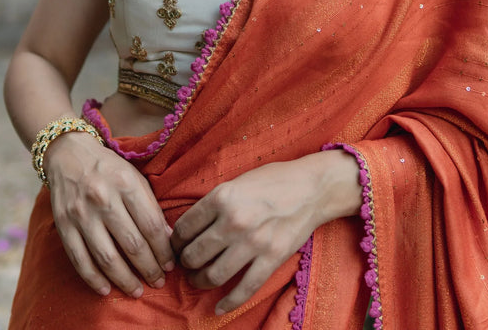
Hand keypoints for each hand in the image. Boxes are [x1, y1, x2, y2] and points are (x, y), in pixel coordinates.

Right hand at [45, 131, 174, 297]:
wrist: (69, 154)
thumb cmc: (109, 168)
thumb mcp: (135, 177)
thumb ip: (150, 206)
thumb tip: (168, 238)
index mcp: (126, 183)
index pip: (150, 224)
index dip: (163, 249)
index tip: (171, 264)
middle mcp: (104, 199)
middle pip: (132, 244)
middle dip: (149, 268)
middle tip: (158, 282)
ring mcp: (81, 214)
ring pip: (107, 257)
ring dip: (125, 279)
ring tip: (137, 291)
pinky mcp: (63, 225)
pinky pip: (80, 260)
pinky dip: (94, 279)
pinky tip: (106, 289)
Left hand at [171, 151, 360, 314]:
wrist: (312, 187)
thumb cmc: (273, 180)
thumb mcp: (237, 181)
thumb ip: (214, 202)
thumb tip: (190, 225)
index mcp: (222, 197)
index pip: (185, 227)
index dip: (176, 240)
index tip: (176, 245)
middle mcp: (234, 221)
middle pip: (195, 254)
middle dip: (185, 262)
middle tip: (186, 263)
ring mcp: (253, 242)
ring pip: (214, 274)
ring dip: (200, 281)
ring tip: (198, 279)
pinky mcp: (271, 259)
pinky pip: (245, 289)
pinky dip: (229, 302)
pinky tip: (219, 307)